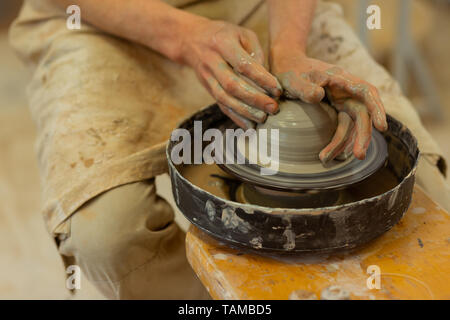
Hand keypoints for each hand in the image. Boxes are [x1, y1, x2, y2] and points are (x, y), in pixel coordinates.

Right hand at [181, 19, 281, 128]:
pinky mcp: (207, 88)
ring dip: (245, 112)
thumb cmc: (224, 35)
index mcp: (222, 43)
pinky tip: (249, 126)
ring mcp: (207, 77)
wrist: (192, 40)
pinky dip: (236, 117)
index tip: (277, 89)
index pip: (243, 65)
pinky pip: (221, 105)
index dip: (261, 79)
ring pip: (225, 99)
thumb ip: (256, 53)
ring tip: (264, 118)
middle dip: (255, 99)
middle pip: (232, 85)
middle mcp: (211, 61)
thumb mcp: (242, 34)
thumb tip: (267, 79)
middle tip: (273, 108)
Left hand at [271, 51, 387, 161]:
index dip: (377, 109)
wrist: (286, 68)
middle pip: (363, 114)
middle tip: (358, 155)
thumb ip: (305, 88)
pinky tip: (330, 154)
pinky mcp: (336, 111)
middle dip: (363, 136)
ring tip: (325, 159)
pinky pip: (343, 128)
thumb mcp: (293, 79)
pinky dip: (338, 141)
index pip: (367, 92)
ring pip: (352, 125)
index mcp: (342, 79)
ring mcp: (343, 102)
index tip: (381, 127)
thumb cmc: (291, 71)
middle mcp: (347, 91)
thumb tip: (319, 95)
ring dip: (344, 144)